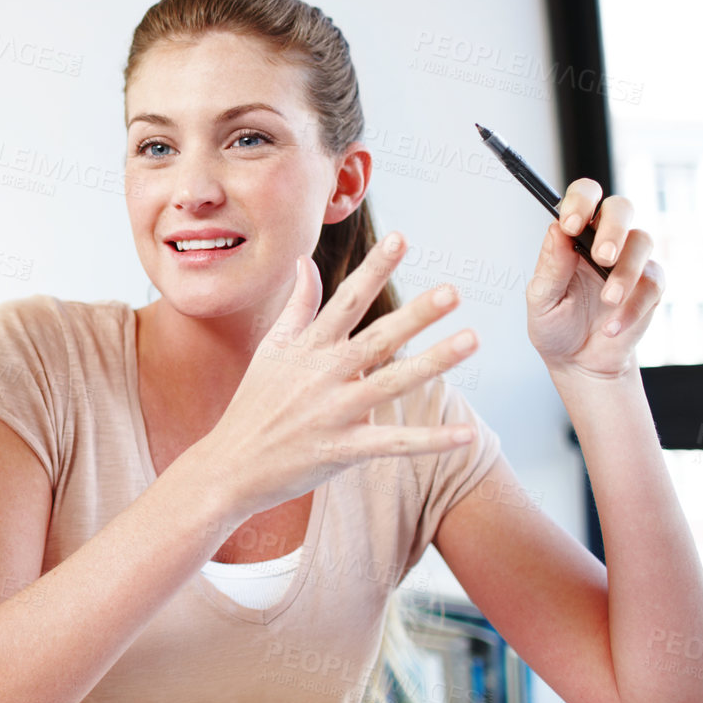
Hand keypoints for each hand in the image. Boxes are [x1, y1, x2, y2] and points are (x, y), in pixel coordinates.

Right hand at [193, 233, 479, 516]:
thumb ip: (297, 305)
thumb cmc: (254, 403)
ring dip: (434, 362)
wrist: (231, 463)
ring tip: (471, 339)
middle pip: (378, 338)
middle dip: (416, 314)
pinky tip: (466, 435)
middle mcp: (323, 374)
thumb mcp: (271, 348)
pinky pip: (394, 443)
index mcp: (308, 347)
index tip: (403, 239)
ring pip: (392, 383)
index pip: (347, 299)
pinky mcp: (342, 450)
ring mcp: (333, 412)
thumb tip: (304, 262)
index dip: (375, 268)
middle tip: (453, 291)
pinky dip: (430, 441)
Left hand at [526, 178, 662, 377]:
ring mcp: (630, 261)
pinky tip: (612, 325)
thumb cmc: (556, 325)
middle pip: (621, 208)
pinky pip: (653, 283)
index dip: (581, 202)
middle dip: (614, 228)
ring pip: (642, 241)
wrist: (579, 362)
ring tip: (608, 299)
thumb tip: (557, 230)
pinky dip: (633, 306)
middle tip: (601, 256)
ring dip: (626, 271)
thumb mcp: (542, 299)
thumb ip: (551, 266)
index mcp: (573, 236)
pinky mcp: (650, 286)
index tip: (572, 225)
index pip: (583, 197)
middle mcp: (604, 241)